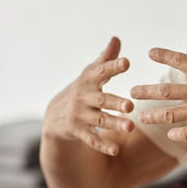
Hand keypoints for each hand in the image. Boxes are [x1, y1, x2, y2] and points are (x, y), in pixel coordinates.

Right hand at [43, 37, 134, 155]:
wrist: (55, 117)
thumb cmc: (82, 91)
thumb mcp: (90, 74)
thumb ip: (105, 59)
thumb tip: (116, 38)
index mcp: (89, 81)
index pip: (101, 72)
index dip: (113, 66)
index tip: (126, 62)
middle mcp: (84, 98)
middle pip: (101, 100)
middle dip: (115, 102)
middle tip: (131, 106)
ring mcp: (80, 116)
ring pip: (100, 120)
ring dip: (115, 123)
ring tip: (131, 127)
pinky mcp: (78, 132)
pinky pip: (92, 139)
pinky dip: (103, 145)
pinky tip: (115, 149)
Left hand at [131, 36, 186, 142]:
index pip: (182, 60)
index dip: (165, 55)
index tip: (151, 53)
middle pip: (166, 90)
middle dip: (147, 91)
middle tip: (132, 92)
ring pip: (170, 113)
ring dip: (153, 115)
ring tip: (141, 118)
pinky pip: (186, 132)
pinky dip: (177, 133)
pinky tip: (171, 134)